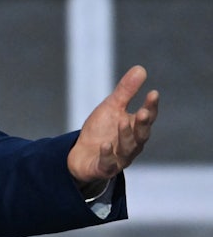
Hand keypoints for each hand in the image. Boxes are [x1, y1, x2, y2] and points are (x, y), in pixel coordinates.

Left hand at [67, 65, 158, 186]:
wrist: (82, 154)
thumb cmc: (101, 129)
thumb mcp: (111, 107)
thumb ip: (126, 91)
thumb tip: (141, 68)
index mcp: (135, 128)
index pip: (147, 117)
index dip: (151, 107)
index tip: (153, 93)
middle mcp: (132, 145)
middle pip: (141, 135)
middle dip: (142, 124)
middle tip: (143, 112)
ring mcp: (119, 158)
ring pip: (127, 149)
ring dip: (125, 136)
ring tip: (122, 121)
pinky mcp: (104, 168)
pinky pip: (107, 163)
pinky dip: (107, 154)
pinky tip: (105, 144)